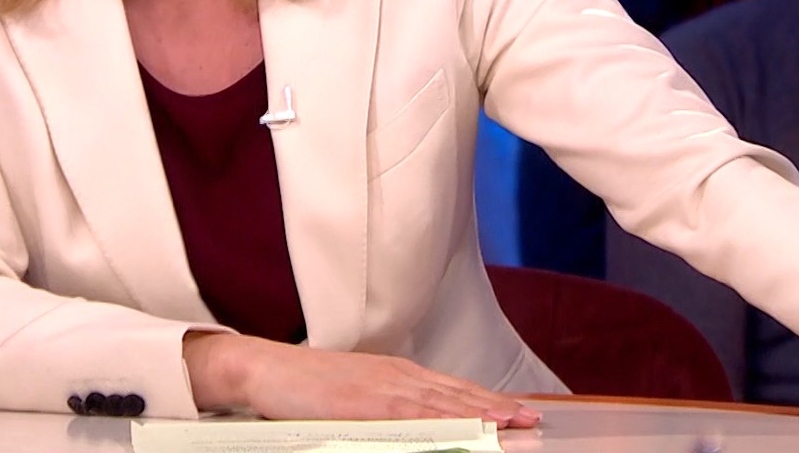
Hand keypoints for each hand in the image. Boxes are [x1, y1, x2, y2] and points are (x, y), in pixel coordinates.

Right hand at [183, 332, 541, 427]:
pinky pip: (411, 416)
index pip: (453, 390)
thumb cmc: (306, 387)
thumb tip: (418, 423)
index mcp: (397, 375)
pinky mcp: (365, 404)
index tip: (519, 411)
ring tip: (512, 423)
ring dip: (480, 414)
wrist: (266, 369)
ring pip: (443, 405)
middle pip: (457, 395)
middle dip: (497, 408)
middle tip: (532, 419)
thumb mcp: (357, 395)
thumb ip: (389, 408)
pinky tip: (463, 429)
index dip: (489, 401)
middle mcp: (397, 377)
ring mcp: (382, 388)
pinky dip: (442, 422)